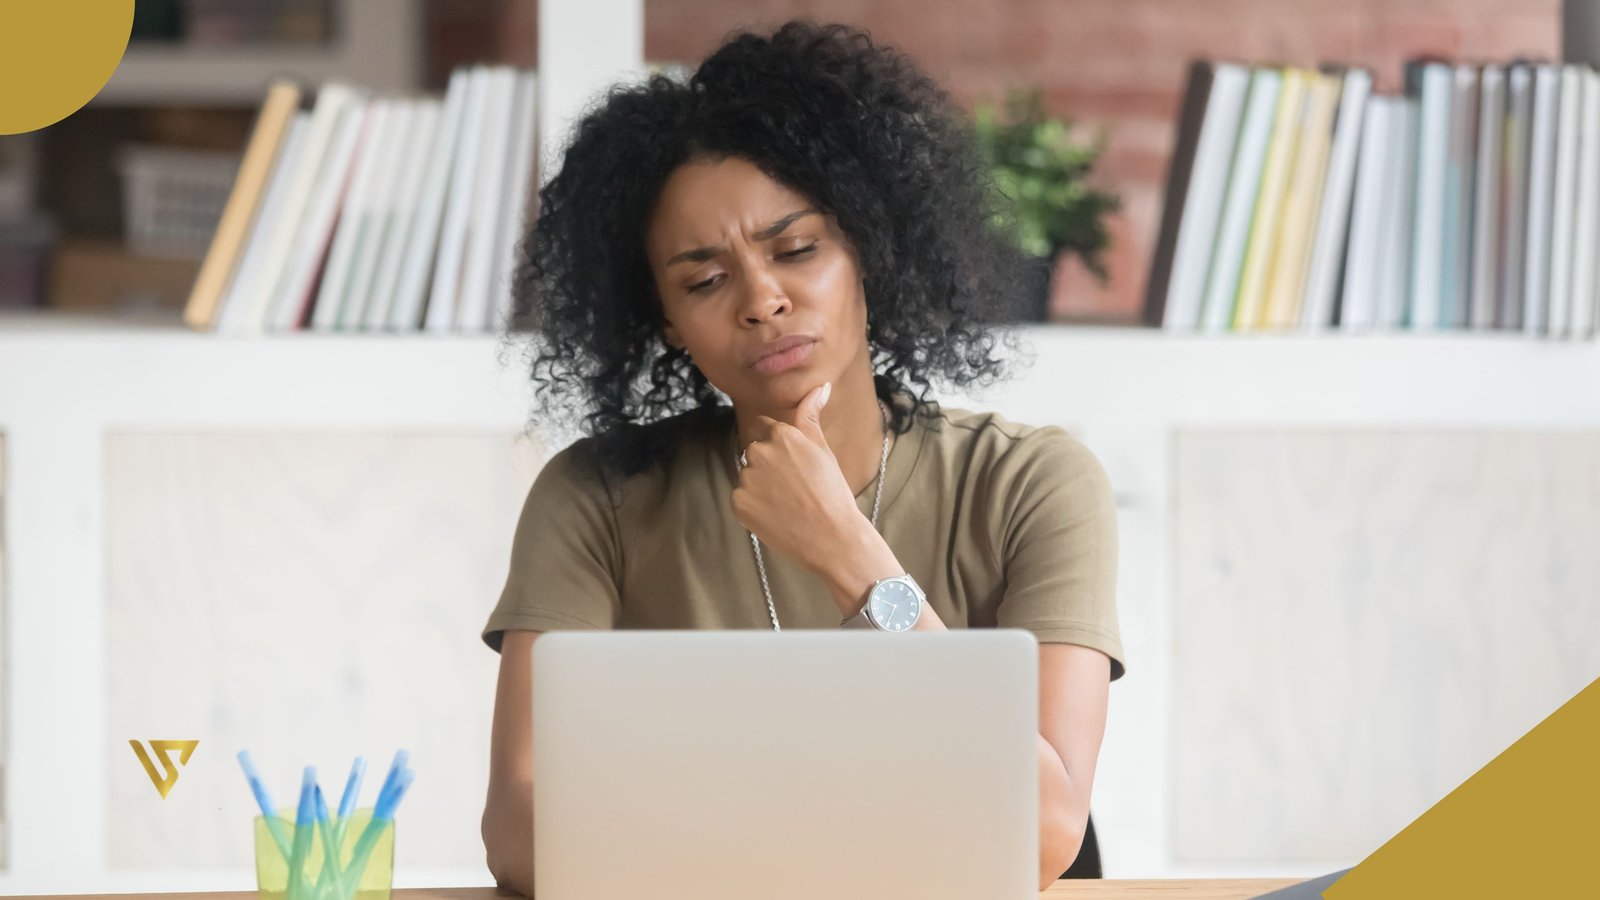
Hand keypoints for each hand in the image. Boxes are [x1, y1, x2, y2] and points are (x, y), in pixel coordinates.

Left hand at [730, 382, 859, 573]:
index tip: (794, 466)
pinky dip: (754, 508)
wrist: (832, 537)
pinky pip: (742, 500)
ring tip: (787, 504)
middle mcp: (759, 451)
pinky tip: (776, 516)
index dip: (780, 449)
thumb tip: (820, 386)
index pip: (766, 429)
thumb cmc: (832, 492)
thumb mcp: (823, 449)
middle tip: (795, 489)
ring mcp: (746, 478)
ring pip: (748, 477)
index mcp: (781, 435)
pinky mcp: (738, 503)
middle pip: (756, 454)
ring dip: (761, 488)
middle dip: (769, 468)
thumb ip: (811, 415)